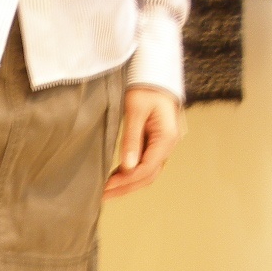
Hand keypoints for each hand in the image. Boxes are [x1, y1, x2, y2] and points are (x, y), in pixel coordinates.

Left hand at [102, 86, 181, 200]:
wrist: (155, 74)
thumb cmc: (146, 88)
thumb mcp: (135, 110)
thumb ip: (132, 139)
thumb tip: (128, 167)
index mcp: (166, 137)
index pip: (147, 167)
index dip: (127, 180)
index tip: (107, 186)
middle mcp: (168, 145)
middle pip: (149, 175)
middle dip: (126, 187)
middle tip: (103, 196)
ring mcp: (163, 145)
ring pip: (148, 172)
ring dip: (129, 183)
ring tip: (107, 190)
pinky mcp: (155, 142)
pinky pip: (145, 163)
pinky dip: (131, 173)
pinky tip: (116, 176)